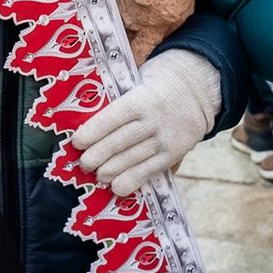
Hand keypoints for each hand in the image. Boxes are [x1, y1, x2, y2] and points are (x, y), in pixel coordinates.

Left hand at [70, 49, 221, 195]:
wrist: (195, 91)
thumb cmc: (156, 87)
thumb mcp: (139, 85)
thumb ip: (120, 103)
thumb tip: (90, 126)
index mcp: (140, 99)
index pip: (112, 118)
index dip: (92, 132)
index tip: (77, 142)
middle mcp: (152, 120)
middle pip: (119, 142)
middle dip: (98, 156)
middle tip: (84, 164)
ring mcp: (164, 138)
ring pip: (133, 159)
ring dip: (111, 170)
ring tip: (98, 176)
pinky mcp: (174, 153)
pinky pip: (150, 170)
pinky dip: (132, 180)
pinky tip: (117, 187)